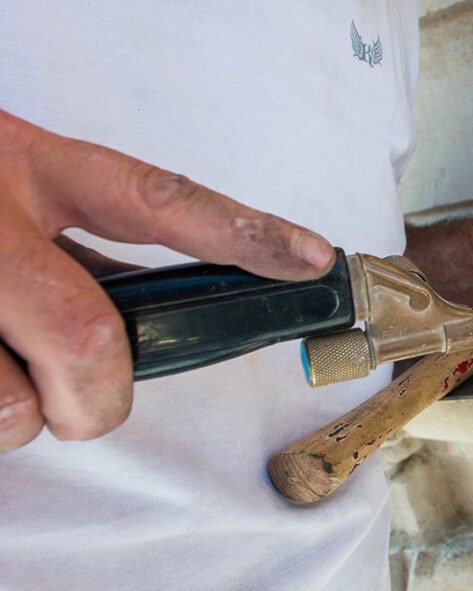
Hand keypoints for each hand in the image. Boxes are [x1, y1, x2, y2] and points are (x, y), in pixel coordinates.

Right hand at [0, 109, 336, 451]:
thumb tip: (156, 315)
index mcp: (27, 166)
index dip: (242, 232)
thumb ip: (78, 246)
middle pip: (87, 343)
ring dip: (10, 414)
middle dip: (98, 398)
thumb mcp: (11, 193)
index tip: (312, 258)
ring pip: (5, 406)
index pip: (157, 199)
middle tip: (84, 400)